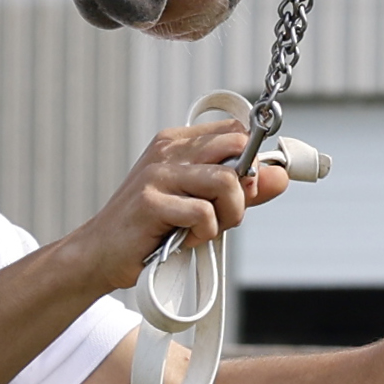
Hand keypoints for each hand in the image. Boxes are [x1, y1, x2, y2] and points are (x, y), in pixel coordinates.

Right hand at [73, 114, 270, 289]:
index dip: (252, 161)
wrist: (101, 252)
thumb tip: (281, 176)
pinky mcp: (150, 202)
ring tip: (205, 229)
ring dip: (228, 214)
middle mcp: (168, 152)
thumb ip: (241, 190)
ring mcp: (157, 174)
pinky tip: (184, 239)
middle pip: (237, 148)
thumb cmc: (154, 229)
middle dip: (244, 188)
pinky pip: (203, 213)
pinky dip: (203, 234)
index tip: (245, 190)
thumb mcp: (203, 204)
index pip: (235, 131)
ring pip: (226, 181)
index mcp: (178, 143)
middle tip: (225, 213)